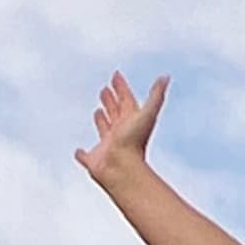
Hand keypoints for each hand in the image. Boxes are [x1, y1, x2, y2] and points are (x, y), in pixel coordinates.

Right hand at [78, 70, 169, 197]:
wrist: (123, 169)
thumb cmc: (134, 143)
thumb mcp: (147, 113)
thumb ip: (156, 95)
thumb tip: (166, 77)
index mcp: (131, 122)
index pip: (126, 100)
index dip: (122, 87)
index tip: (116, 75)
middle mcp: (119, 133)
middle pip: (115, 113)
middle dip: (110, 101)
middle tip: (105, 90)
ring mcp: (107, 146)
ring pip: (103, 130)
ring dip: (101, 120)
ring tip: (98, 111)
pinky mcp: (94, 160)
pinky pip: (86, 157)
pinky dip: (81, 154)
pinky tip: (78, 152)